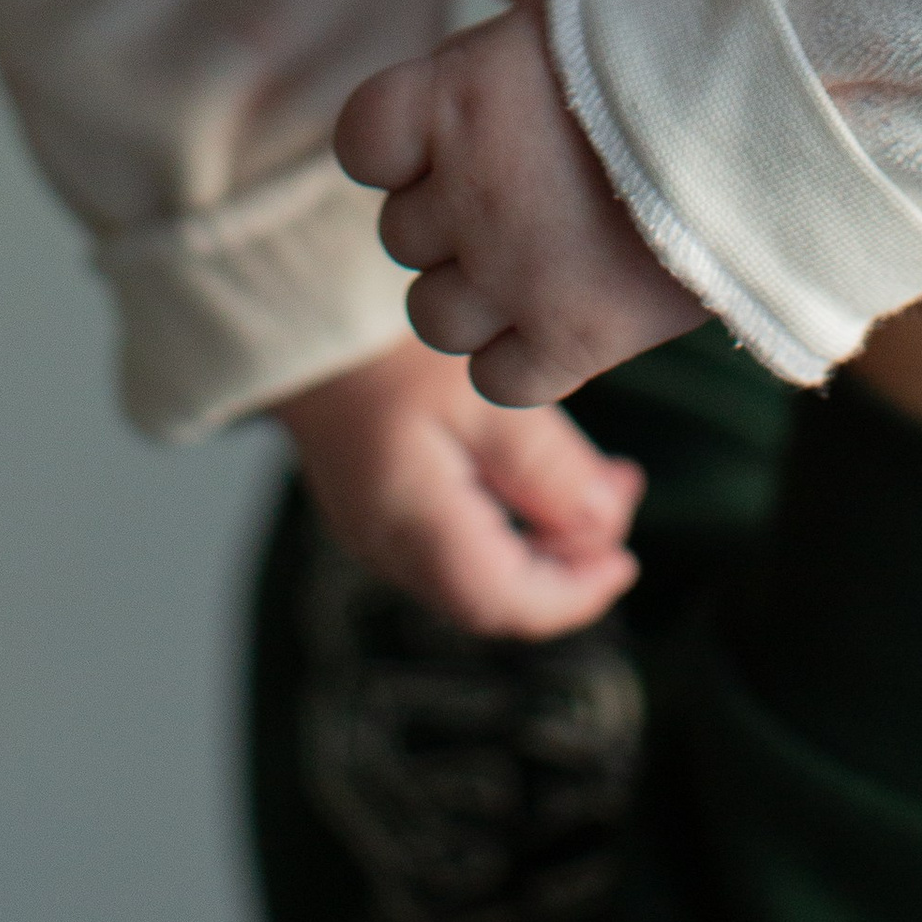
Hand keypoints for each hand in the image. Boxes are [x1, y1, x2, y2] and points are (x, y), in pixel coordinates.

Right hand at [273, 332, 644, 636]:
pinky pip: (451, 545)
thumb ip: (546, 467)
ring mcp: (375, 533)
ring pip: (475, 574)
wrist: (295, 319)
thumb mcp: (480, 398)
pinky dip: (504, 526)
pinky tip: (532, 475)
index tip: (626, 562)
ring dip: (540, 544)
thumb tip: (607, 525)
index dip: (576, 595)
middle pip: (495, 596)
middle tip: (618, 495)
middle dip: (567, 565)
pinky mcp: (375, 509)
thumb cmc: (384, 352)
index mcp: (414, 528)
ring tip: (594, 480)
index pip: (507, 603)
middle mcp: (389, 549)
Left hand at [337, 0, 706, 406]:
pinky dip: (521, 358)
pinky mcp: (570, 338)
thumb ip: (490, 84)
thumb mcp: (557, 32)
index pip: (362, 142)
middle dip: (454, 224)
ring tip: (549, 262)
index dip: (403, 150)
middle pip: (404, 236)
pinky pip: (495, 378)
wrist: (774, 110)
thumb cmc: (671, 54)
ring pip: (433, 317)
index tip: (454, 141)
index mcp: (456, 95)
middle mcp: (467, 188)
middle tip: (533, 199)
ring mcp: (513, 271)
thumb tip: (471, 113)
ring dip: (478, 298)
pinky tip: (569, 316)